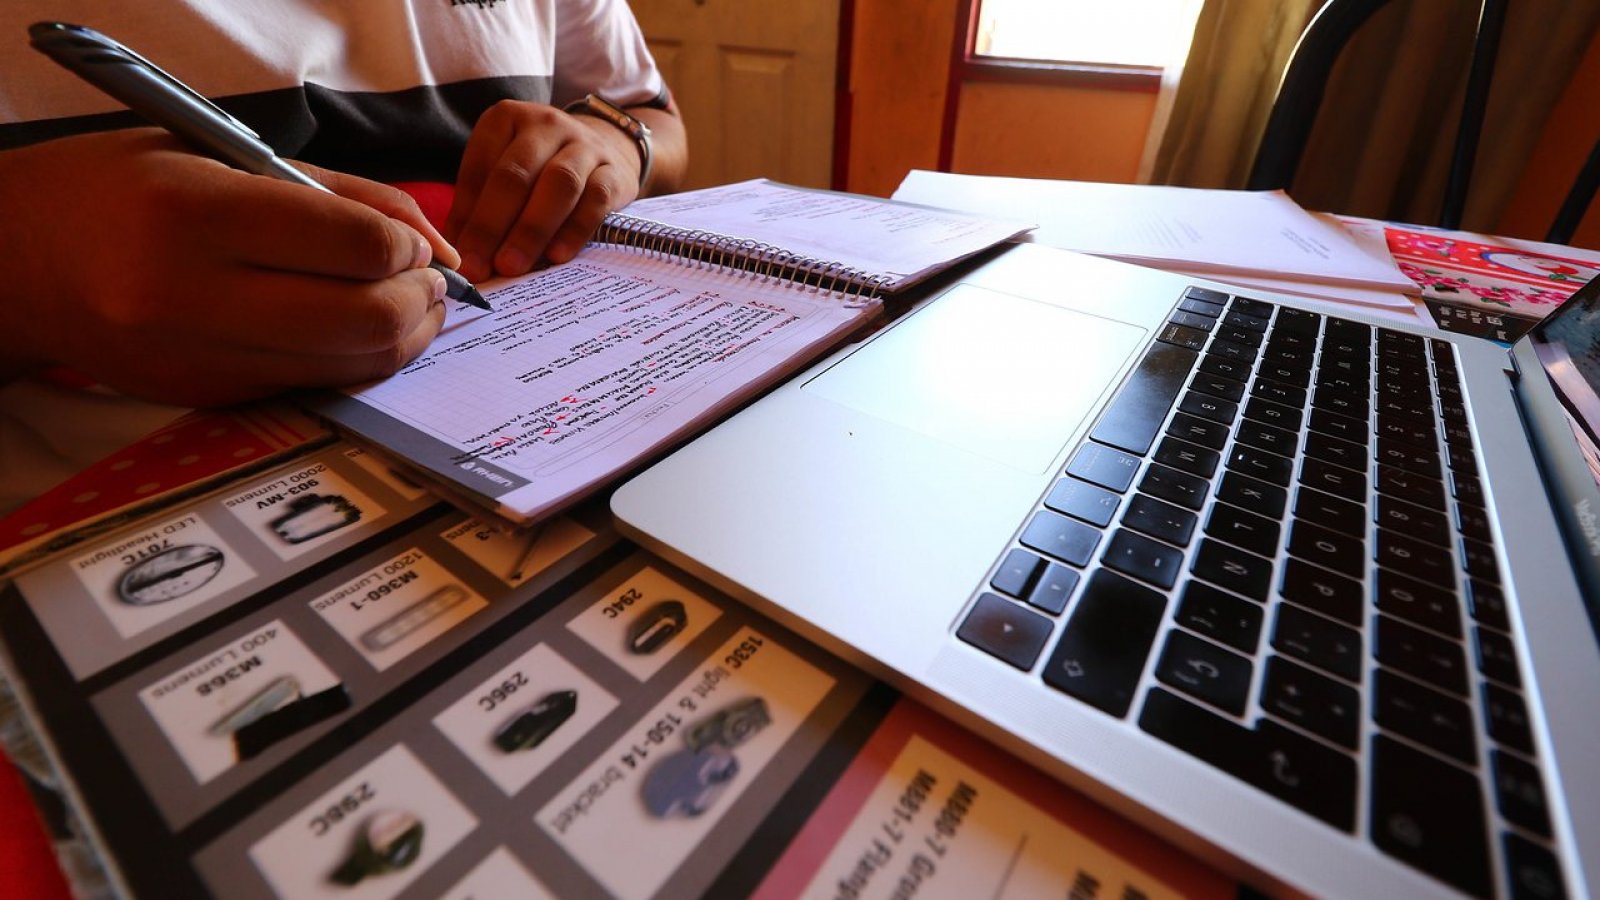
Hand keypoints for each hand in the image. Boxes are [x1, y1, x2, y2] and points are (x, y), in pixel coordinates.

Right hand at [0, 129, 457, 405]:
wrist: (19, 263)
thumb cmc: (126, 188)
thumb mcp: (223, 155)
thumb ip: (343, 195)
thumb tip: (438, 246)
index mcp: (197, 216)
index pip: (355, 245)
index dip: (408, 245)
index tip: (412, 240)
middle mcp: (195, 297)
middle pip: (366, 318)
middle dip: (421, 299)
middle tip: (428, 279)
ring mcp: (201, 359)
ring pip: (351, 365)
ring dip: (403, 336)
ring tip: (406, 302)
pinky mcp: (209, 399)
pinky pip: (315, 385)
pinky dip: (355, 359)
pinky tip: (355, 326)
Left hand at [445, 100, 642, 280]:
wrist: (605, 151)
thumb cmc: (540, 170)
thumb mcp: (503, 174)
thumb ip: (479, 207)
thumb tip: (459, 256)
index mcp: (506, 119)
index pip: (481, 168)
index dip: (467, 215)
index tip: (459, 257)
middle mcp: (545, 124)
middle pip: (516, 175)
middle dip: (493, 226)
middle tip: (480, 267)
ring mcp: (584, 145)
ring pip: (558, 184)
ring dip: (531, 230)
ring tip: (512, 266)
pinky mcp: (614, 172)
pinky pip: (594, 201)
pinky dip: (573, 231)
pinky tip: (556, 256)